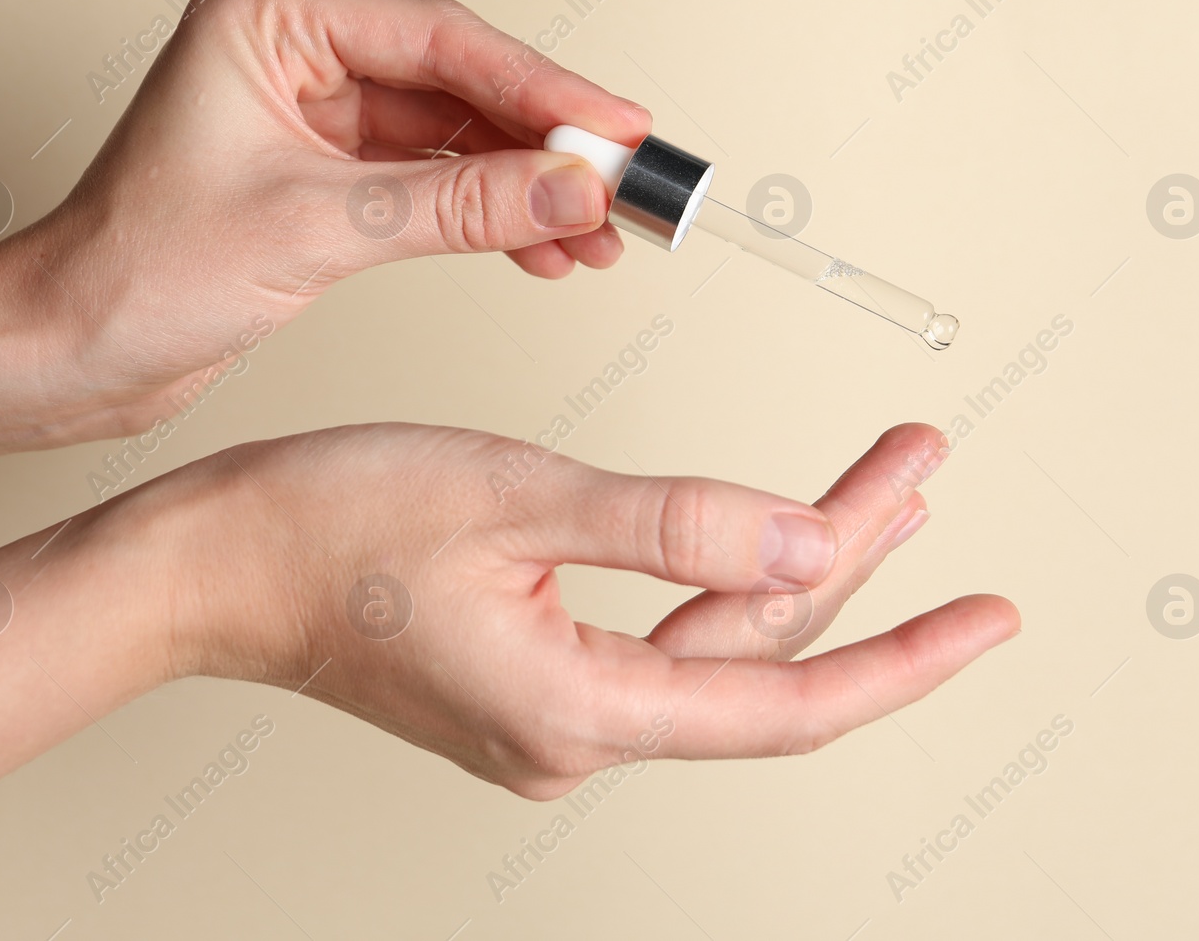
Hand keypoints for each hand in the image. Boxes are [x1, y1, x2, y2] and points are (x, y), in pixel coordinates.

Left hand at [0, 0, 647, 439]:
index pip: (439, 39)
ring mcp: (313, 115)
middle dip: (544, 142)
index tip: (615, 128)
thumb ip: (456, 207)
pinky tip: (540, 247)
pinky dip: (488, 216)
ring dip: (525, 187)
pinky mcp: (326, 176)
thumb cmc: (137, 273)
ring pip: (454, 137)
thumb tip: (567, 189)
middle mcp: (295, 54)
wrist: (72, 352)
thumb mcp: (318, 230)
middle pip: (458, 82)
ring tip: (594, 234)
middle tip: (624, 184)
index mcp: (270, 19)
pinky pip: (433, 183)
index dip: (541, 86)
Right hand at [135, 421, 1017, 797]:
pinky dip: (717, 576)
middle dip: (848, 555)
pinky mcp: (530, 676)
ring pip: (710, 640)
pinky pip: (657, 635)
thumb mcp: (515, 496)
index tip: (990, 617)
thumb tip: (810, 549)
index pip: (787, 700)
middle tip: (915, 463)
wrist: (208, 564)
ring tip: (874, 488)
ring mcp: (550, 713)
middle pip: (756, 654)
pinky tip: (755, 531)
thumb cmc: (324, 525)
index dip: (903, 657)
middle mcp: (574, 734)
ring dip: (788, 562)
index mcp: (578, 709)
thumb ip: (676, 526)